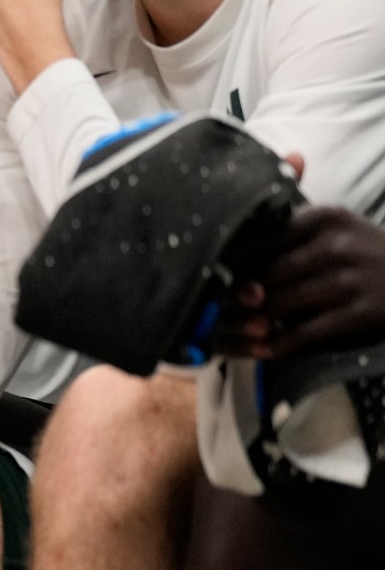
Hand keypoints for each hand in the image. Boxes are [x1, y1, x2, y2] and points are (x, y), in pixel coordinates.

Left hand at [219, 201, 384, 359]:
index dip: (230, 261)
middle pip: (265, 274)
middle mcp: (337, 245)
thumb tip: (226, 242)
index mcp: (325, 218)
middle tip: (207, 313)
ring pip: (279, 305)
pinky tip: (261, 351)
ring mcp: (350, 280)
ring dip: (250, 323)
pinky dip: (280, 345)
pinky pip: (306, 333)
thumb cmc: (364, 253)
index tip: (204, 277)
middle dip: (234, 298)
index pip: (261, 238)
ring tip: (227, 333)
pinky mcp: (361, 314)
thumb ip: (288, 226)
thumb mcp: (335, 227)